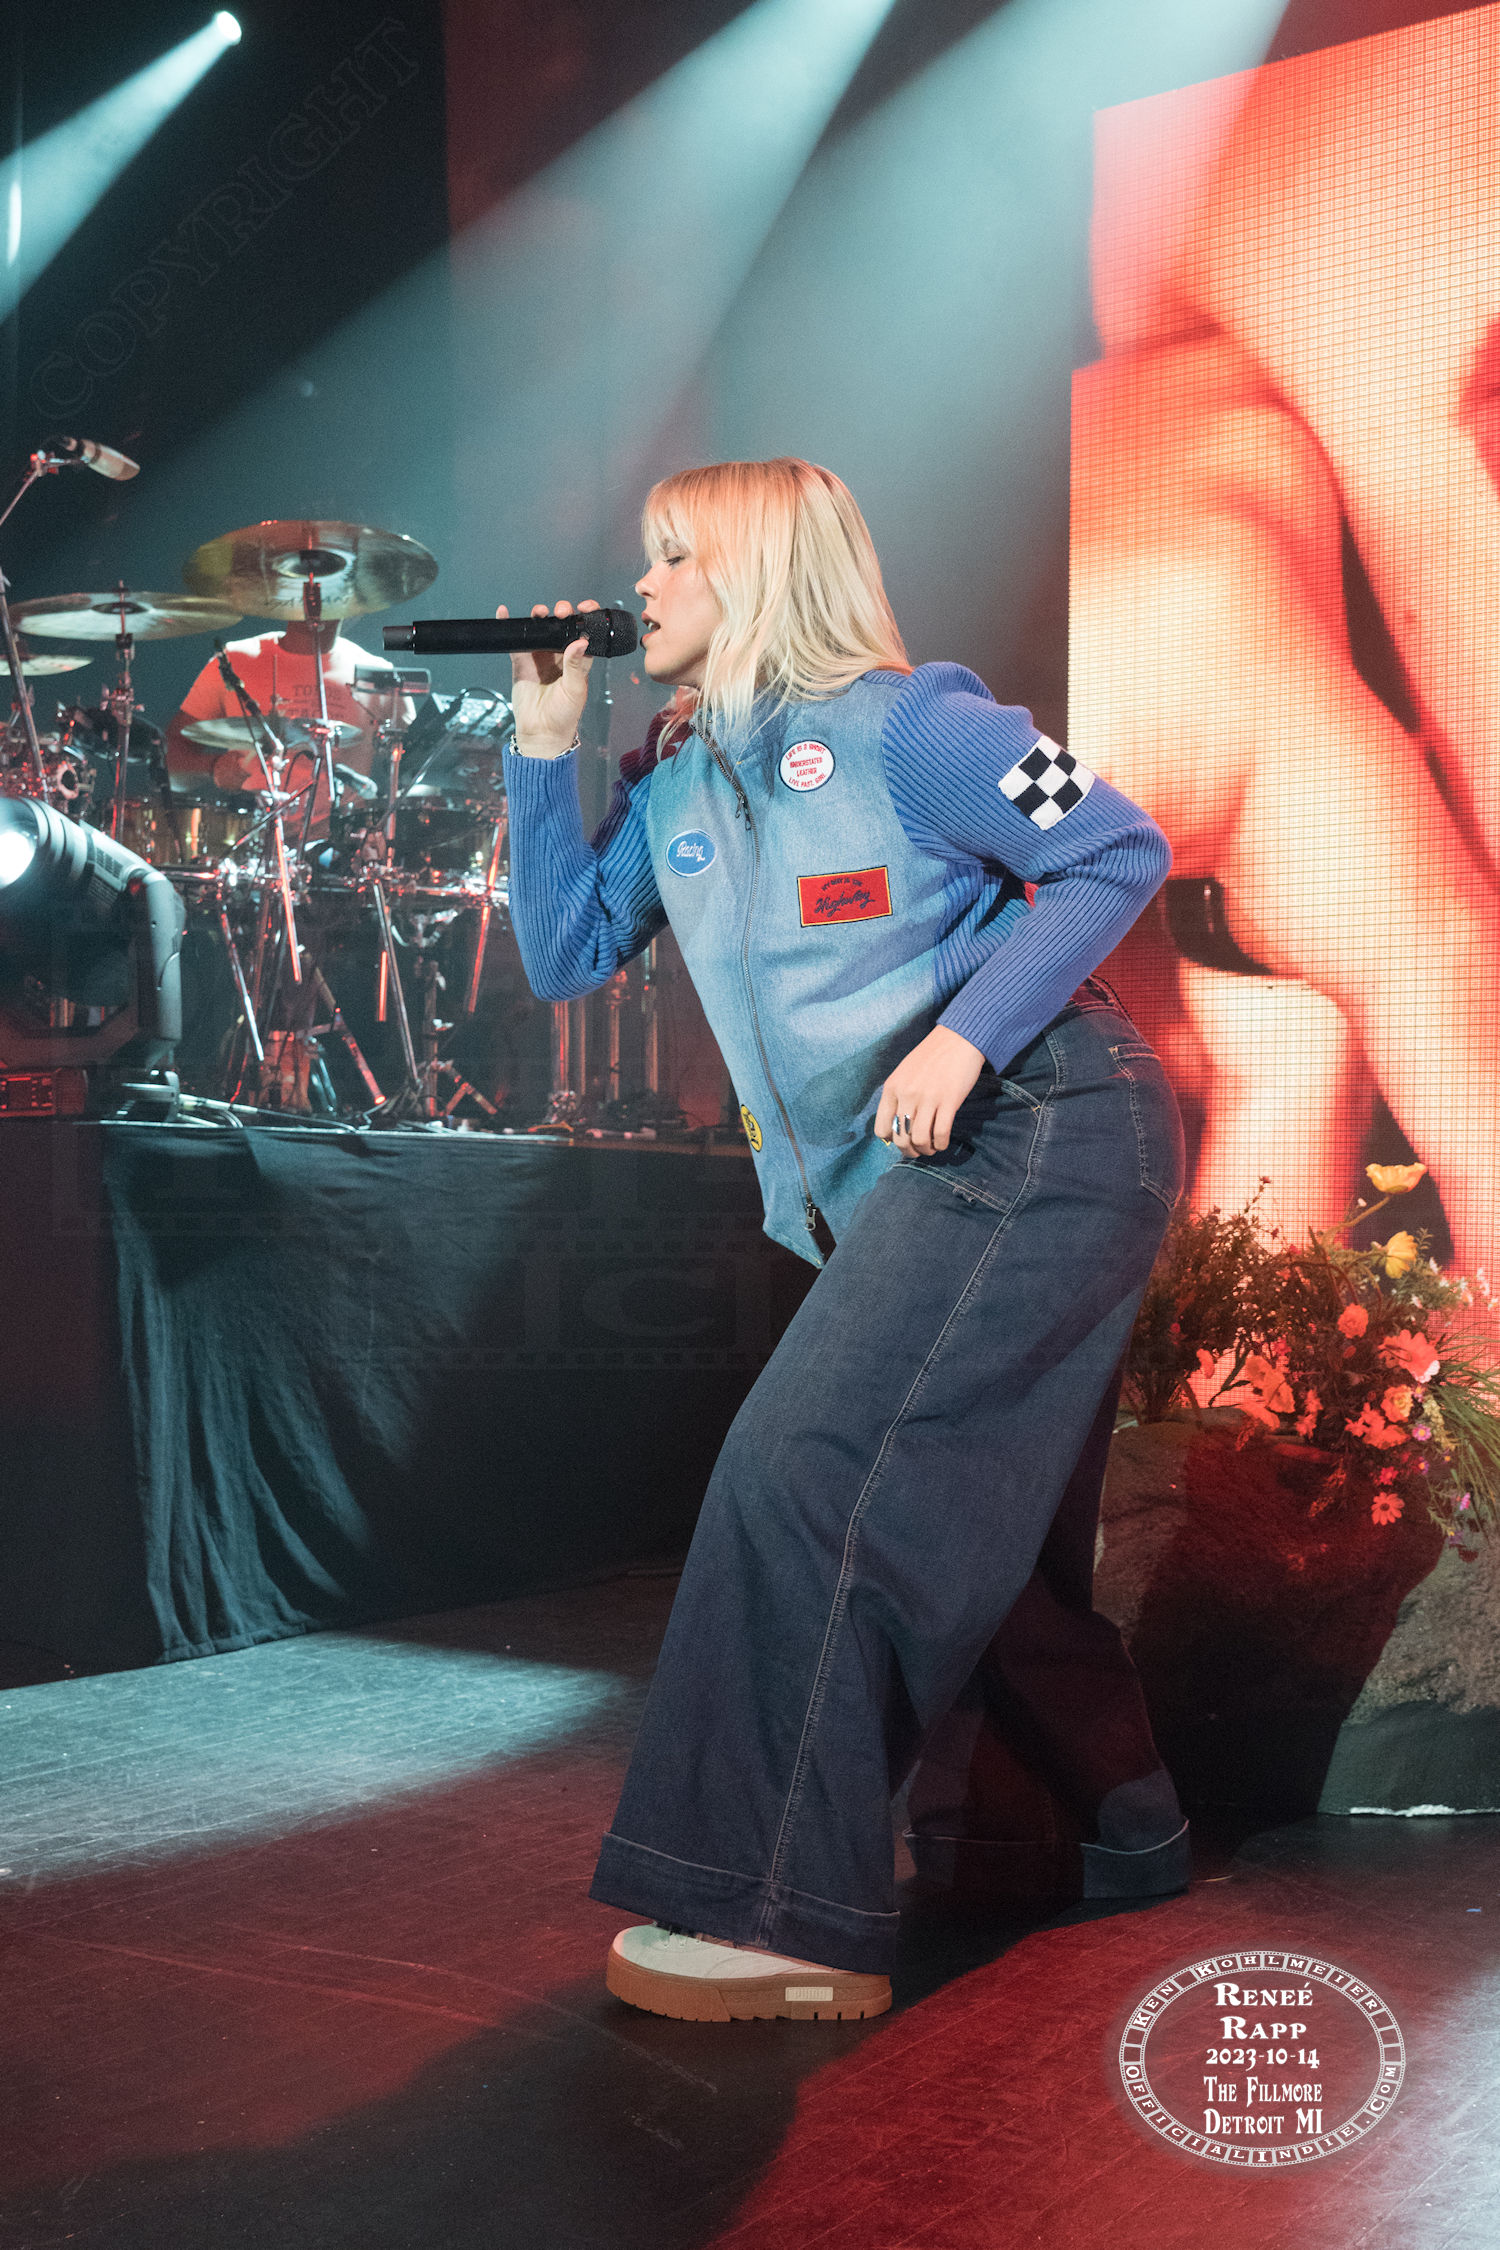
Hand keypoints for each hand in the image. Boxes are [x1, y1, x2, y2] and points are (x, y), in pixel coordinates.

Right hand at [501, 598, 597, 756]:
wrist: (541, 733)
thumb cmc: (564, 716)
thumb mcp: (575, 690)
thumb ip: (576, 665)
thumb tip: (580, 642)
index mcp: (578, 661)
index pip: (584, 633)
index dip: (586, 618)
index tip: (586, 607)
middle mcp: (559, 656)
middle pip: (561, 626)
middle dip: (562, 613)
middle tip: (561, 612)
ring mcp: (540, 657)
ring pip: (540, 629)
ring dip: (540, 616)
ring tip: (539, 612)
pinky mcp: (522, 662)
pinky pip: (516, 641)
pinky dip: (510, 626)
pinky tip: (505, 614)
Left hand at [874, 1025, 986, 1155]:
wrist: (959, 1039)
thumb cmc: (932, 1056)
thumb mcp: (905, 1072)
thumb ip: (898, 1095)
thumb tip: (897, 1123)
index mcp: (892, 1088)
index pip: (881, 1129)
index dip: (891, 1141)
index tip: (902, 1140)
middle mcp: (906, 1095)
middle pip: (901, 1139)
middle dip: (910, 1151)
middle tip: (918, 1151)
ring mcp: (927, 1098)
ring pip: (920, 1139)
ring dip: (926, 1150)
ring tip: (932, 1148)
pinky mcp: (949, 1101)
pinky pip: (940, 1133)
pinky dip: (941, 1144)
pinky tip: (943, 1142)